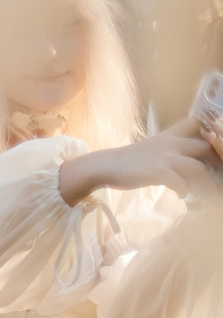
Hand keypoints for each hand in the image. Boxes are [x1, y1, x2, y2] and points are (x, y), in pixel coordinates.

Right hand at [63, 121, 221, 202]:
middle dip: (216, 160)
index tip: (215, 144)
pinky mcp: (158, 173)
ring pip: (199, 168)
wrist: (106, 166)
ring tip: (210, 192)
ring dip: (207, 183)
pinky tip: (181, 194)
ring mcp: (165, 158)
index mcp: (170, 135)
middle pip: (207, 146)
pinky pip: (182, 184)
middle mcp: (171, 143)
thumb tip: (191, 160)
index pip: (198, 123)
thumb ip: (171, 149)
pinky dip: (185, 191)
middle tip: (218, 173)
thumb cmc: (130, 159)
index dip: (211, 131)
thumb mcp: (153, 147)